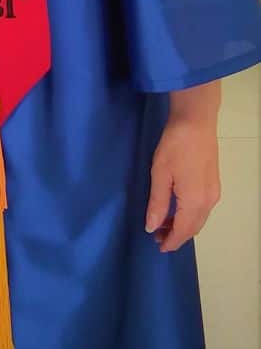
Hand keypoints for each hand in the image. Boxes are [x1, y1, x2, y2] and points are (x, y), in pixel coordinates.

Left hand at [145, 116, 220, 252]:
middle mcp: (208, 201)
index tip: (158, 247)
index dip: (171, 241)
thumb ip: (157, 203)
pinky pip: (202, 208)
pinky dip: (190, 214)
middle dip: (177, 235)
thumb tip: (152, 227)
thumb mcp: (160, 174)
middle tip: (157, 235)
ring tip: (164, 222)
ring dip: (183, 224)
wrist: (196, 120)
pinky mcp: (214, 182)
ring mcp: (214, 191)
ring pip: (199, 218)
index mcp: (194, 202)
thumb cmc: (175, 146)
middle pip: (193, 227)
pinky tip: (177, 208)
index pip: (183, 231)